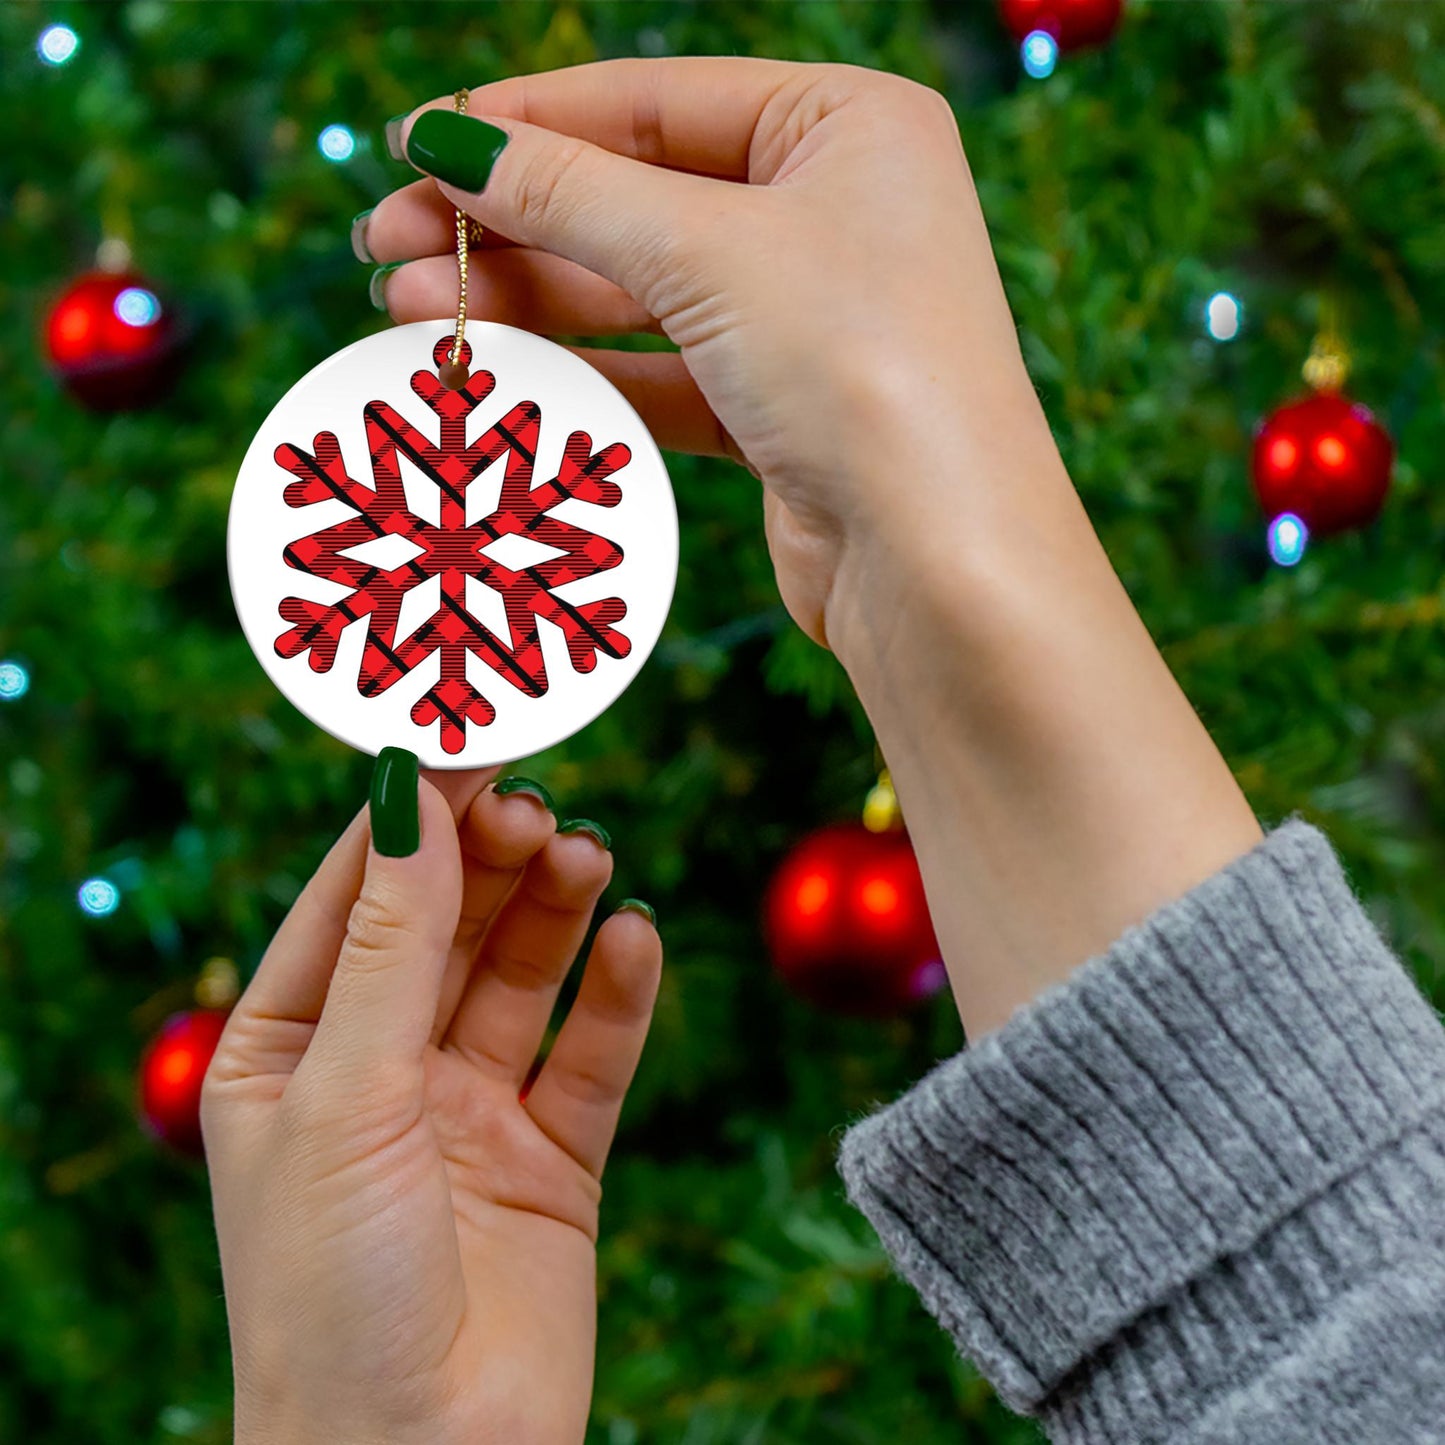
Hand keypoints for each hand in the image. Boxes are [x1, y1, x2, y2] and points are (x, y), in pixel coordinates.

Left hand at [202, 767, 660, 1444]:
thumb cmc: (332, 1293)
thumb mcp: (346, 1096)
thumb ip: (392, 944)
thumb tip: (412, 796)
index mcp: (289, 1050)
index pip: (354, 896)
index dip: (410, 815)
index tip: (468, 735)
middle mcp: (379, 1070)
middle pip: (446, 924)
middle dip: (489, 858)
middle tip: (537, 803)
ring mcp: (469, 1112)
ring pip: (521, 976)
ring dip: (554, 910)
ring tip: (586, 856)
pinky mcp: (552, 1159)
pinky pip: (591, 1055)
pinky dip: (617, 994)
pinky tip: (635, 940)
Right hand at [362, 57, 1034, 654]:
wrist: (939, 563)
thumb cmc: (861, 369)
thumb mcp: (706, 252)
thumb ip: (571, 193)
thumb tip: (450, 141)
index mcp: (847, 125)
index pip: (654, 101)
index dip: (526, 121)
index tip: (415, 142)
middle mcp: (834, 211)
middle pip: (636, 197)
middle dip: (508, 221)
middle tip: (385, 242)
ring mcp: (808, 316)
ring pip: (639, 291)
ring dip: (525, 299)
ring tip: (408, 309)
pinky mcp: (781, 410)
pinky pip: (660, 372)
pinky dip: (580, 372)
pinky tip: (492, 371)